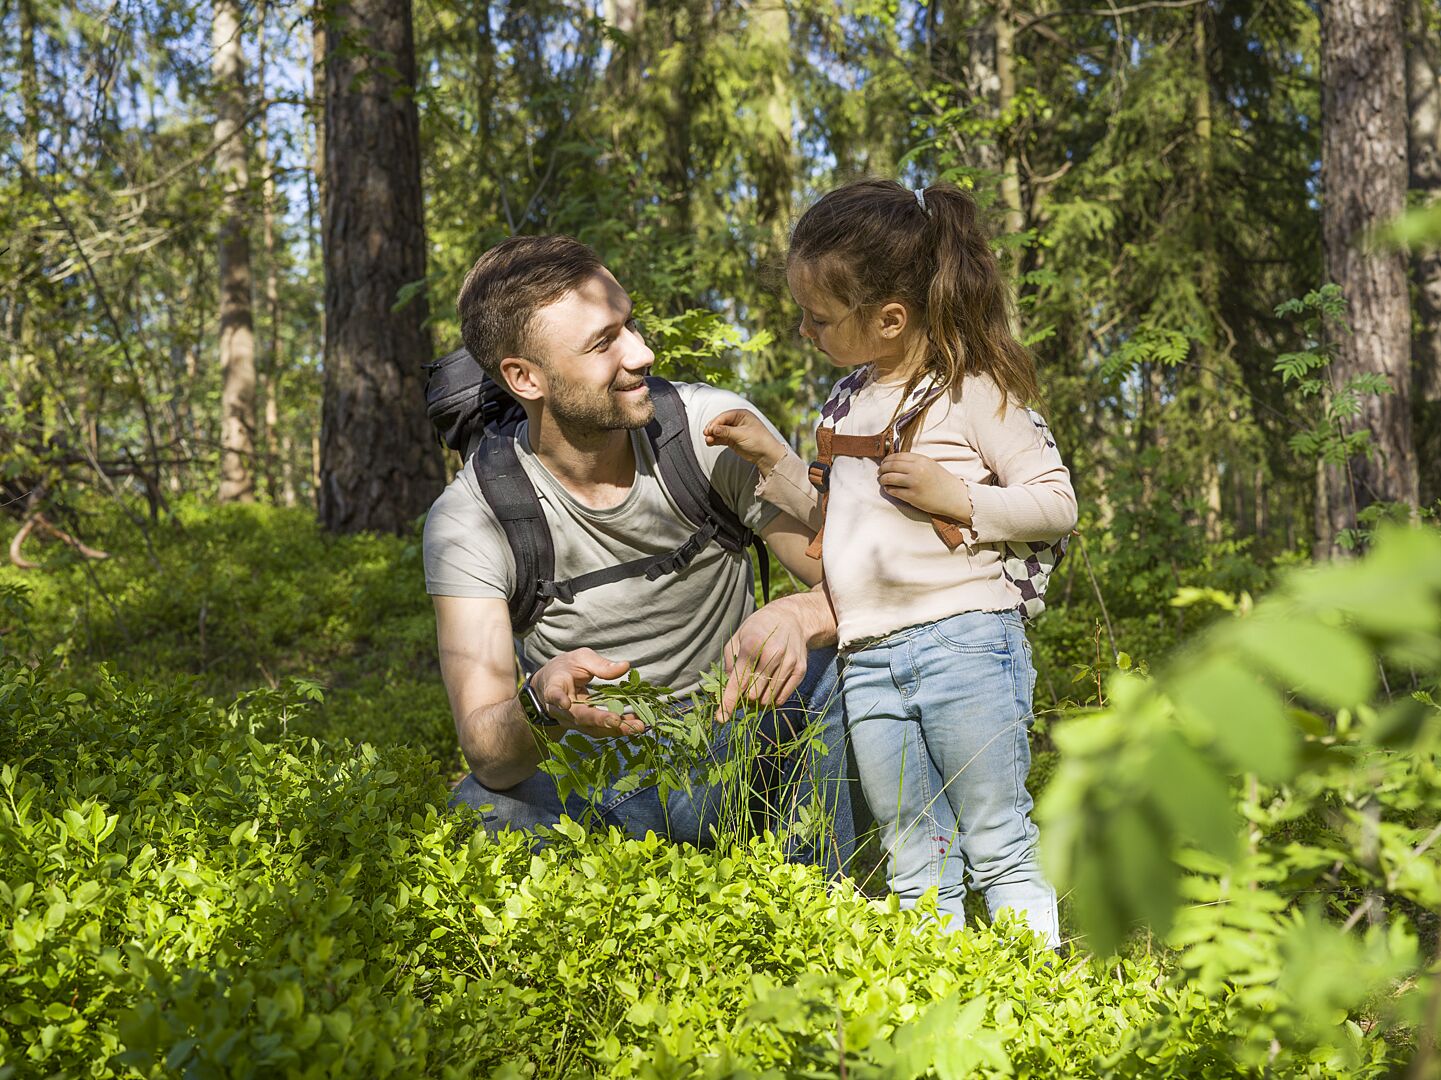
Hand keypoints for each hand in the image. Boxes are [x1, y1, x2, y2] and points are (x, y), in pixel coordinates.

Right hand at [531, 649, 646, 737]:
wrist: (553, 684)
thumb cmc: (567, 668)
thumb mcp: (581, 658)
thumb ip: (600, 664)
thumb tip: (625, 666)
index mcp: (555, 687)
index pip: (554, 694)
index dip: (559, 699)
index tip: (566, 704)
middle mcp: (560, 709)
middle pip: (579, 717)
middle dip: (599, 720)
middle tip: (617, 721)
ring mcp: (572, 721)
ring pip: (592, 728)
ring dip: (615, 729)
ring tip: (637, 725)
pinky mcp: (584, 726)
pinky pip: (601, 730)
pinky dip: (619, 728)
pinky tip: (636, 723)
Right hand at [704, 409, 785, 472]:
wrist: (766, 455)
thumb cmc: (758, 440)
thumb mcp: (742, 434)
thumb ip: (727, 431)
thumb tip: (713, 429)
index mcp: (742, 414)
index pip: (725, 416)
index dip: (716, 422)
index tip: (709, 429)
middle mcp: (737, 421)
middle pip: (720, 423)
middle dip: (712, 428)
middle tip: (706, 434)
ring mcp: (734, 431)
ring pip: (719, 431)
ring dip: (712, 435)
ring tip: (707, 440)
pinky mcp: (732, 440)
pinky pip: (721, 438)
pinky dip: (715, 440)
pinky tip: (709, 443)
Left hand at [718, 603, 808, 716]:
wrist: (791, 618)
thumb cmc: (758, 629)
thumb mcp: (737, 637)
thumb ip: (729, 662)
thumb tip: (728, 687)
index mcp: (753, 644)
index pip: (739, 681)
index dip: (729, 701)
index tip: (721, 718)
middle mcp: (773, 654)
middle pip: (754, 694)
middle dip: (746, 696)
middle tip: (745, 687)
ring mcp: (789, 662)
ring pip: (769, 698)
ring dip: (760, 698)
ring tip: (758, 685)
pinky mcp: (800, 670)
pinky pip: (784, 697)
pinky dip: (774, 698)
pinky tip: (770, 686)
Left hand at [877, 452, 972, 520]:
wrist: (954, 497)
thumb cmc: (942, 481)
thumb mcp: (930, 465)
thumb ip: (915, 462)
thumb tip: (895, 461)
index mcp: (922, 460)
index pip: (897, 456)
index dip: (887, 459)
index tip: (884, 462)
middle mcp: (917, 470)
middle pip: (891, 466)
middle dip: (882, 469)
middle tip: (880, 472)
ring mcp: (914, 483)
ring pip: (889, 478)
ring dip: (883, 479)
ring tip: (883, 480)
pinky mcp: (913, 496)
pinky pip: (894, 491)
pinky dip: (888, 489)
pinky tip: (889, 489)